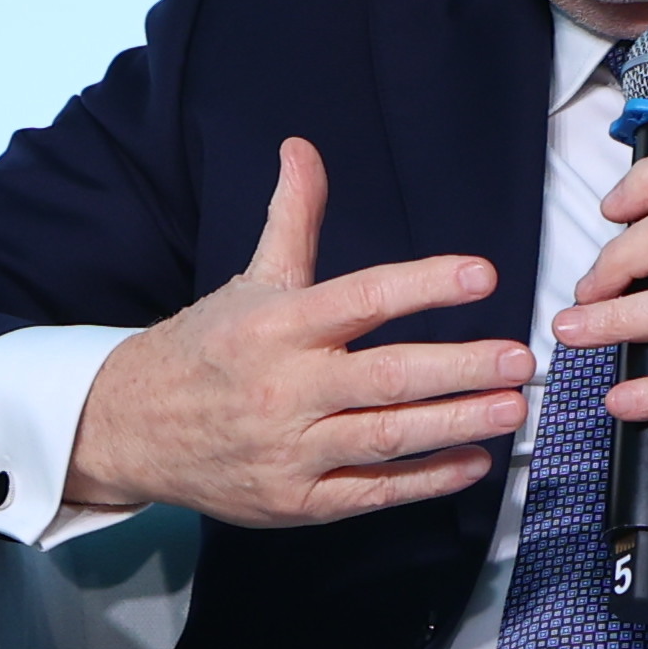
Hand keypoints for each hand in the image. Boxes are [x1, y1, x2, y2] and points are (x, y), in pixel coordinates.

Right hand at [63, 139, 531, 527]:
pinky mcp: (297, 501)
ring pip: (386, 437)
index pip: (361, 298)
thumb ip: (292, 220)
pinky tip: (474, 462)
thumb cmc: (206, 349)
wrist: (129, 428)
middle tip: (519, 356)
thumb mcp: (250, 282)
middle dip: (459, 367)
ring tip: (511, 406)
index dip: (423, 285)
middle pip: (386, 377)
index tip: (482, 274)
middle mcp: (284, 387)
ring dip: (455, 423)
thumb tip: (303, 147)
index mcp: (277, 326)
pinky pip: (372, 492)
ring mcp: (291, 449)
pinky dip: (427, 480)